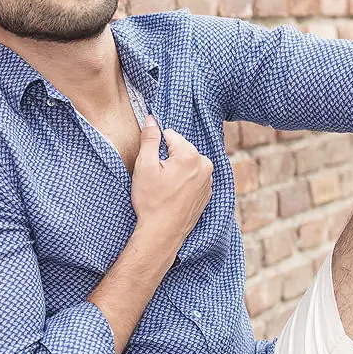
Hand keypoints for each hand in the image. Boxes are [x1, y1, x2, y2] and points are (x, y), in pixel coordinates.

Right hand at [131, 115, 213, 245]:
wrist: (162, 233)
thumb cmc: (152, 201)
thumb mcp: (144, 166)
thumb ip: (149, 139)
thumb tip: (151, 120)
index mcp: (190, 155)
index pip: (170, 135)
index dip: (156, 148)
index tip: (151, 164)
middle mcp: (205, 165)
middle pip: (180, 149)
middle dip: (168, 159)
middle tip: (157, 179)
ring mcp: (208, 181)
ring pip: (187, 164)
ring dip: (176, 171)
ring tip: (165, 189)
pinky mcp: (207, 194)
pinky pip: (193, 179)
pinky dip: (183, 183)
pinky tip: (173, 196)